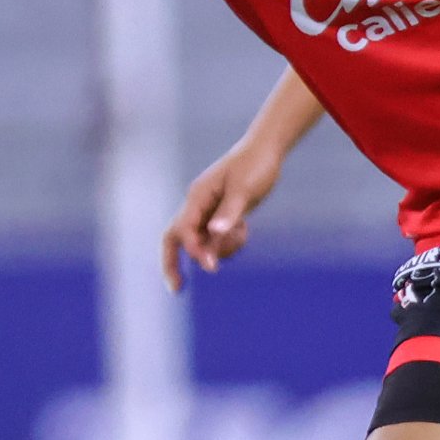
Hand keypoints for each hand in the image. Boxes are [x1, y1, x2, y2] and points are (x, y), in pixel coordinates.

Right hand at [164, 132, 288, 290]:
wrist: (266, 150)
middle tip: (176, 289)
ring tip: (242, 233)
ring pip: (203, 243)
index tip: (212, 267)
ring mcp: (208, 212)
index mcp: (198, 197)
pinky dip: (229, 243)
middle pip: (177, 239)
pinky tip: (244, 230)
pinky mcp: (220, 216)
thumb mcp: (244, 189)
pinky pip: (217, 239)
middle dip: (173, 263)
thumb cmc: (255, 165)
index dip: (194, 251)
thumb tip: (214, 233)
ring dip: (219, 249)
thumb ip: (229, 212)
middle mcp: (198, 206)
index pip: (183, 231)